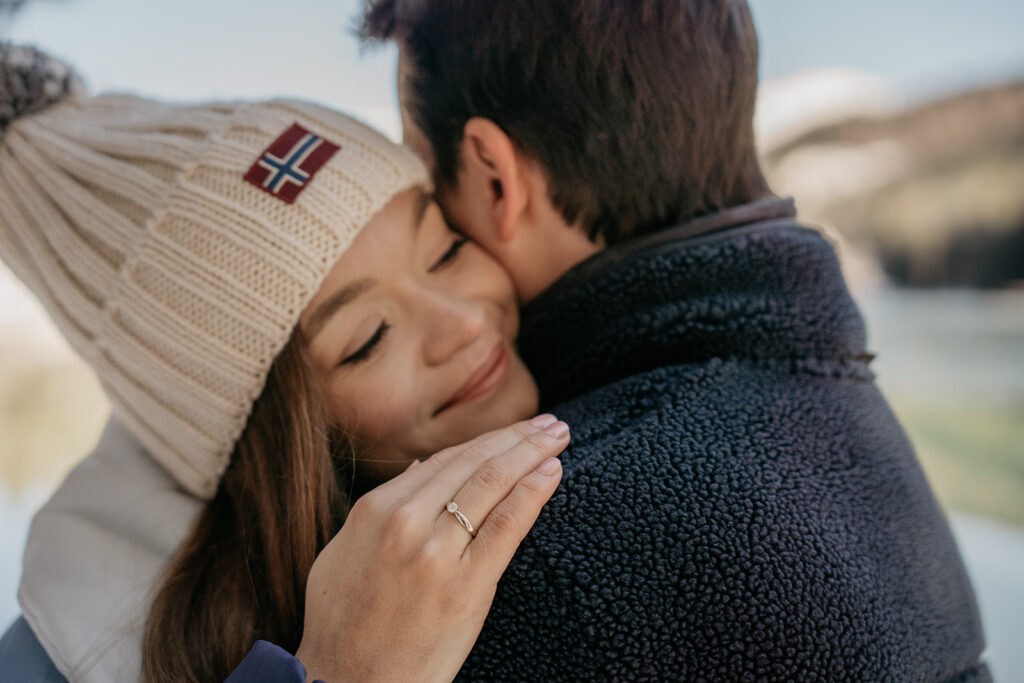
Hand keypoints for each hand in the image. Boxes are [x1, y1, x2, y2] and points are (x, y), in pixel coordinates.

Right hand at [295, 415, 568, 682]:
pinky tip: (551, 472)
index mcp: (376, 509)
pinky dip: (534, 492)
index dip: (487, 439)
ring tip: (558, 437)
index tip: (515, 429)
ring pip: (494, 483)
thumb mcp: (342, 552)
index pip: (445, 459)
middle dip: (518, 436)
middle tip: (550, 423)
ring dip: (532, 453)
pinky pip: (508, 525)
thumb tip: (422, 466)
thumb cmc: (342, 623)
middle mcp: (406, 521)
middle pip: (474, 462)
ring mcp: (438, 552)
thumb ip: (380, 506)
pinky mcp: (467, 585)